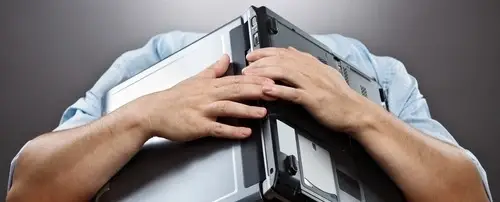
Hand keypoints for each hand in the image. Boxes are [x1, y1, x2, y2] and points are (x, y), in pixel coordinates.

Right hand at [128, 54, 274, 141]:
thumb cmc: (174, 98)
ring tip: (263, 112)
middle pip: (235, 91)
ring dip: (247, 110)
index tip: (271, 79)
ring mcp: (203, 111)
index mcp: (210, 85)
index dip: (255, 79)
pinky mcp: (198, 126)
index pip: (236, 80)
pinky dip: (232, 130)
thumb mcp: (195, 79)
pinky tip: (245, 132)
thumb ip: (214, 70)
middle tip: (273, 91)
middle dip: (256, 91)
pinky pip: (218, 128)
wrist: (153, 112)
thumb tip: (226, 58)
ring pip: (228, 108)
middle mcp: (208, 96)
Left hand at [243, 47, 377, 132]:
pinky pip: (293, 92)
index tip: (253, 55)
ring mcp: (312, 84)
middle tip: (246, 67)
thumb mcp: (325, 73)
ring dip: (265, 73)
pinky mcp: (313, 99)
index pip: (285, 52)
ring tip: (251, 76)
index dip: (266, 52)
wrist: (356, 112)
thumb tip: (293, 52)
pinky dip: (279, 90)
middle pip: (281, 60)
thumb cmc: (341, 97)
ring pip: (285, 72)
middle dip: (260, 62)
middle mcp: (311, 71)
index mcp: (313, 65)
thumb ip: (308, 63)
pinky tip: (267, 90)